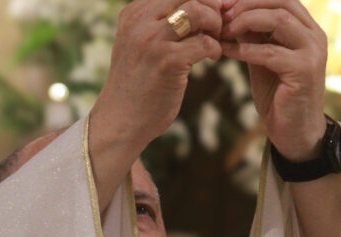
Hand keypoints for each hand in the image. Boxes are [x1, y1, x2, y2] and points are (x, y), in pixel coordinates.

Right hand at [92, 0, 224, 143]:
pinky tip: (213, 57)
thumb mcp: (138, 46)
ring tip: (216, 40)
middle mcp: (140, 22)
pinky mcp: (167, 61)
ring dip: (215, 24)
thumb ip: (157, 24)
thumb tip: (196, 8)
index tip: (214, 9)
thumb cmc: (136, 85)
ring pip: (196, 11)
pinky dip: (215, 48)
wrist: (120, 121)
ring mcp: (152, 40)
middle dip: (212, 6)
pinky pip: (204, 42)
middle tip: (220, 25)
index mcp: (133, 14)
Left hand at [220, 0, 327, 160]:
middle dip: (247, 4)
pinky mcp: (304, 71)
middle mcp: (315, 36)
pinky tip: (226, 51)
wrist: (295, 133)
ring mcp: (313, 53)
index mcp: (307, 29)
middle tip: (222, 15)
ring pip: (278, 20)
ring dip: (246, 22)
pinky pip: (270, 52)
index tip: (224, 4)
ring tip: (223, 31)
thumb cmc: (278, 95)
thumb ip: (254, 35)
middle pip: (281, 2)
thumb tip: (231, 12)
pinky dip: (244, 49)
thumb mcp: (263, 58)